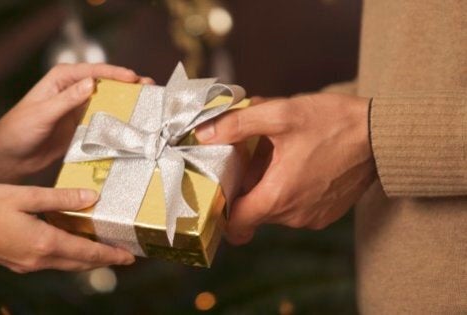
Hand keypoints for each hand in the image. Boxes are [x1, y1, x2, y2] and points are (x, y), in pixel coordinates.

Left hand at [0, 63, 152, 183]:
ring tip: (149, 108)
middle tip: (150, 90)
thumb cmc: (17, 131)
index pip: (93, 72)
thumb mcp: (42, 113)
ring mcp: (78, 110)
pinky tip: (132, 129)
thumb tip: (92, 83)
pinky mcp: (80, 128)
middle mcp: (72, 91)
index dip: (115, 74)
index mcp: (61, 79)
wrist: (7, 158)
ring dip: (126, 105)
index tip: (134, 79)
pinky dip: (117, 124)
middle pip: (106, 85)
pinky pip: (102, 122)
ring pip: (107, 103)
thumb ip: (67, 99)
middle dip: (128, 87)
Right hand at [0, 184, 134, 271]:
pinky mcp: (16, 262)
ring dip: (86, 258)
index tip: (130, 256)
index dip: (110, 255)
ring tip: (103, 249)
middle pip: (80, 263)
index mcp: (44, 242)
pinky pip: (51, 261)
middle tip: (124, 254)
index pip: (87, 253)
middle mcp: (38, 259)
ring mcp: (26, 264)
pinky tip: (70, 243)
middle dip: (104, 260)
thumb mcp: (25, 195)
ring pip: (66, 264)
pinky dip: (67, 255)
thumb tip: (91, 197)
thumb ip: (60, 199)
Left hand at [195, 93, 375, 243]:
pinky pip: (294, 208)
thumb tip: (204, 134)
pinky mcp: (326, 215)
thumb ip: (238, 124)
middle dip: (246, 186)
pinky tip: (297, 163)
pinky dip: (288, 190)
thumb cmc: (334, 123)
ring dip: (268, 186)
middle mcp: (294, 216)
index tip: (219, 188)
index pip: (235, 224)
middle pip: (253, 211)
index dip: (221, 209)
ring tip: (278, 154)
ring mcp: (312, 219)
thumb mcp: (281, 114)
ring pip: (274, 208)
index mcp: (278, 196)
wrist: (382, 134)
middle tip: (251, 156)